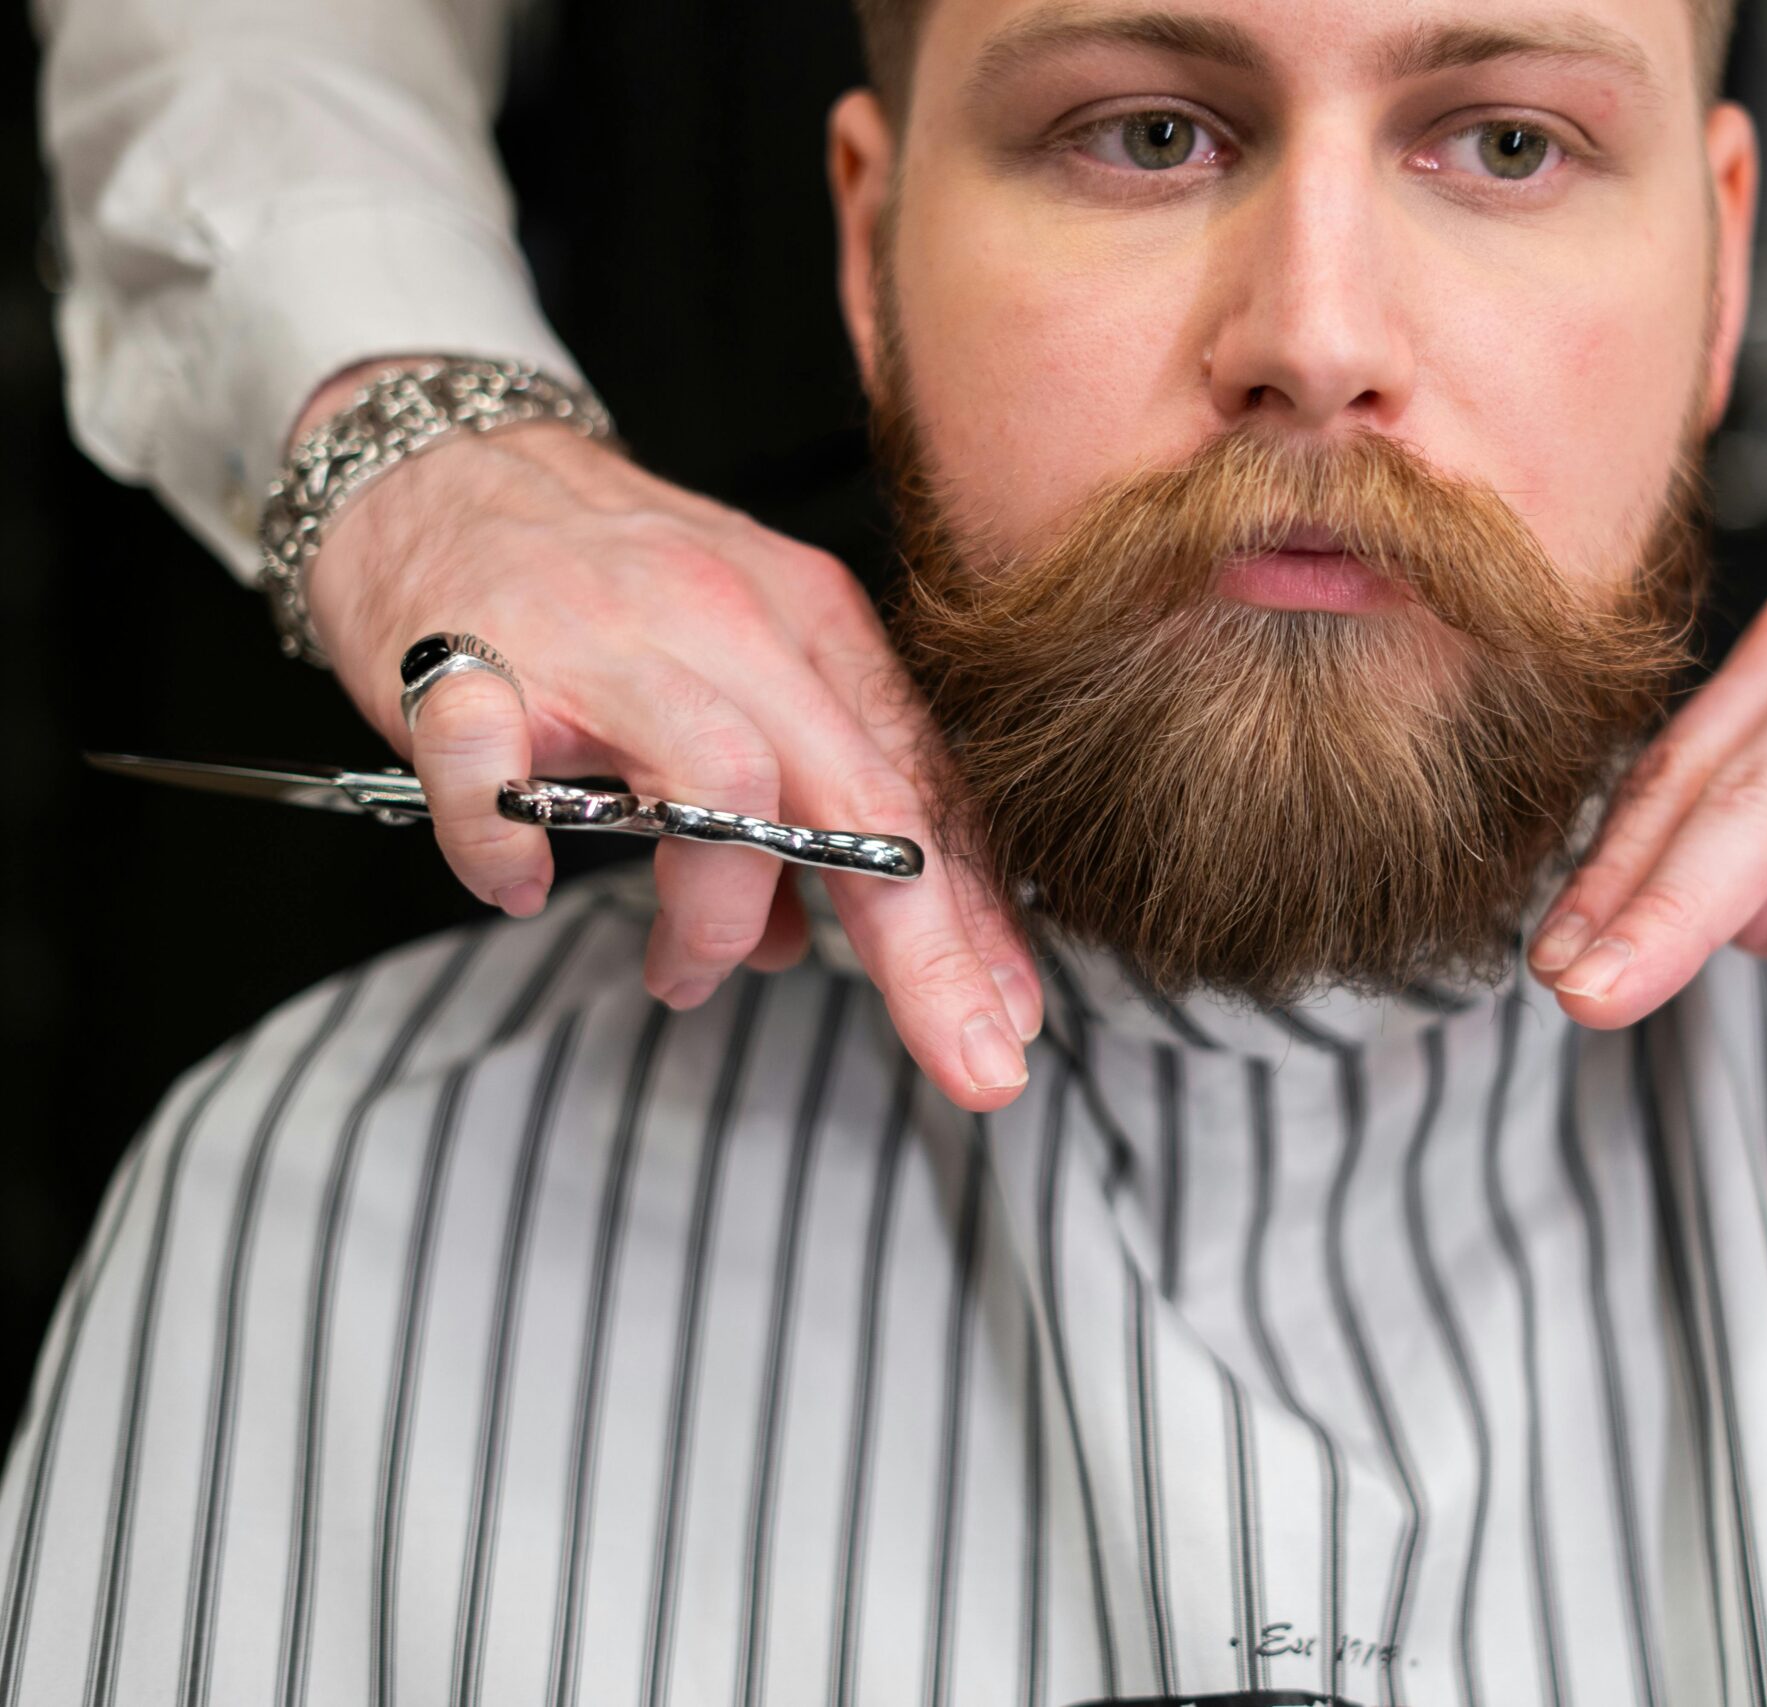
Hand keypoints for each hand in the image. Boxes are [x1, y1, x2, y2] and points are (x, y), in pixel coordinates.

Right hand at [295, 363, 1041, 1111]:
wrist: (438, 461)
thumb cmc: (601, 584)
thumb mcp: (738, 666)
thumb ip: (791, 800)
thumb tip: (801, 942)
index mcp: (811, 626)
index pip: (920, 788)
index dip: (978, 917)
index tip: (1015, 1021)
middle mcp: (730, 623)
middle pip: (860, 799)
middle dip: (925, 947)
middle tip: (966, 1059)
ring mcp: (605, 640)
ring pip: (722, 787)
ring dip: (719, 914)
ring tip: (685, 974)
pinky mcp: (470, 662)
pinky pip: (498, 774)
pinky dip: (511, 849)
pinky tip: (523, 885)